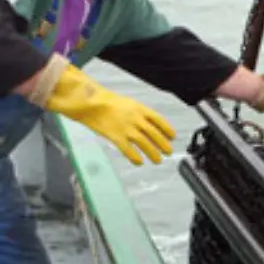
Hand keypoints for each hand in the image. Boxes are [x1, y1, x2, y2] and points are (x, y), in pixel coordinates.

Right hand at [34, 57, 175, 164]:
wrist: (91, 102)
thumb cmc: (107, 101)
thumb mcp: (128, 103)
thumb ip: (139, 113)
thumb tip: (150, 125)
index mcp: (140, 109)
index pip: (159, 120)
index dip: (167, 129)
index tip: (173, 137)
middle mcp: (136, 119)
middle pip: (154, 134)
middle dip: (163, 145)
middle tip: (168, 152)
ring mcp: (127, 129)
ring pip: (145, 144)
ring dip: (153, 154)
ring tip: (158, 160)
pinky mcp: (116, 138)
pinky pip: (129, 151)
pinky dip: (136, 158)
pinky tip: (139, 162)